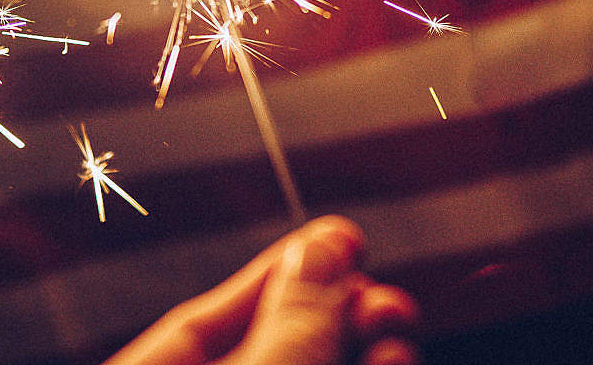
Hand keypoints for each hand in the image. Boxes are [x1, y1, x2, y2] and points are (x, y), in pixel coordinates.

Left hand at [103, 215, 418, 364]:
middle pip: (266, 349)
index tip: (342, 239)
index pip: (197, 324)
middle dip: (336, 314)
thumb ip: (292, 319)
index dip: (274, 275)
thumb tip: (322, 247)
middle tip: (384, 295)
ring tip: (395, 325)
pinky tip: (393, 362)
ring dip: (363, 349)